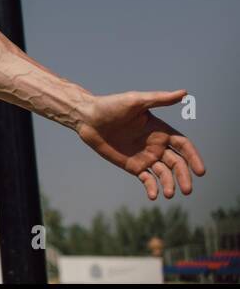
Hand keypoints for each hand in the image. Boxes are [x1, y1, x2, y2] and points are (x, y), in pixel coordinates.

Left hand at [75, 90, 205, 199]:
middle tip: (187, 190)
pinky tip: (153, 195)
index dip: (193, 158)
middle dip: (184, 176)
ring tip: (168, 194)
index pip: (183, 146)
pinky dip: (152, 188)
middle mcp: (156, 145)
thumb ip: (159, 99)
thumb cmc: (111, 105)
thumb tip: (184, 93)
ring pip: (164, 174)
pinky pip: (146, 179)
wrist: (87, 118)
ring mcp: (145, 156)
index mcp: (160, 130)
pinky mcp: (132, 165)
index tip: (200, 171)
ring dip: (169, 184)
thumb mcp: (136, 101)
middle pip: (177, 163)